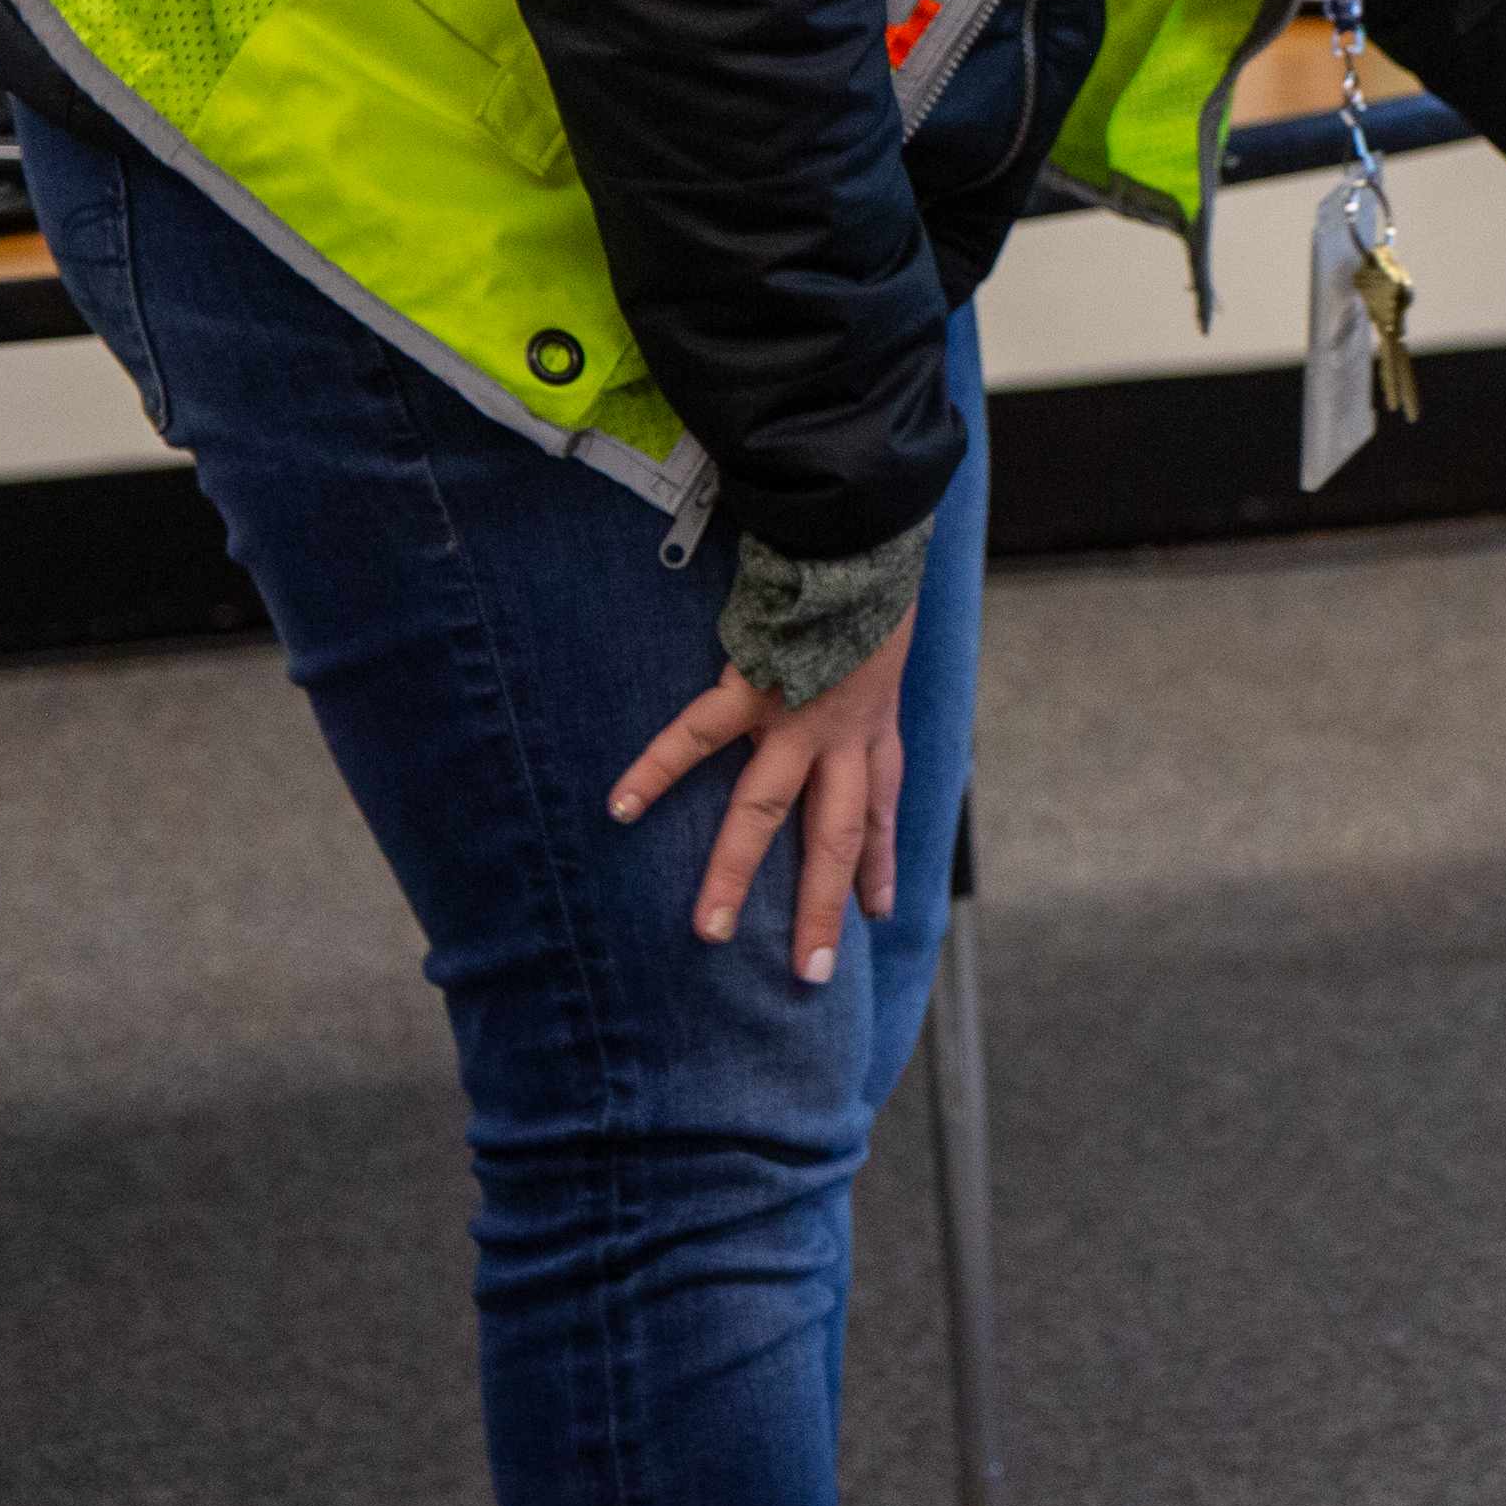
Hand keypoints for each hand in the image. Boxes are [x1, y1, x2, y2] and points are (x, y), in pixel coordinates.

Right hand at [603, 608, 913, 983]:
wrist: (866, 531)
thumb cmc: (872, 580)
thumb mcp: (886, 643)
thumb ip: (864, 672)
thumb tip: (855, 674)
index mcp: (874, 725)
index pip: (880, 811)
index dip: (878, 863)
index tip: (876, 911)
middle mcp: (842, 735)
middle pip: (832, 837)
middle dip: (820, 907)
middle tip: (808, 973)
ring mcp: (796, 716)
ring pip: (765, 811)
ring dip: (736, 874)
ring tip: (709, 931)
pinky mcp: (753, 685)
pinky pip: (697, 736)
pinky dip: (656, 771)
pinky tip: (619, 807)